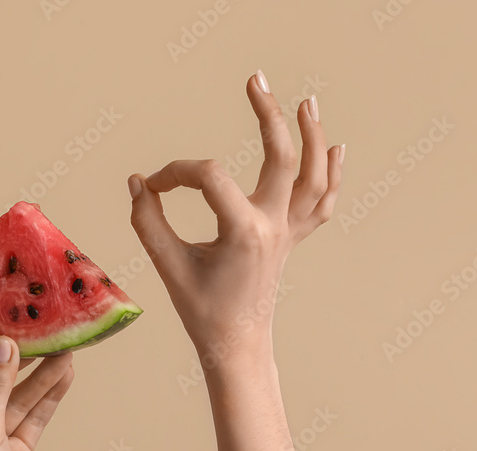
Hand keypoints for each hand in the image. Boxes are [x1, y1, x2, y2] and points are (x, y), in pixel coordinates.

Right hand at [127, 69, 343, 364]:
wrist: (238, 345)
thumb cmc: (202, 310)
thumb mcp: (168, 266)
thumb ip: (148, 221)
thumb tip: (138, 183)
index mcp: (243, 232)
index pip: (209, 176)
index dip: (175, 173)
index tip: (152, 188)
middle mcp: (273, 227)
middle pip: (282, 157)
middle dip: (270, 114)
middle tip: (256, 79)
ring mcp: (288, 233)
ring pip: (314, 178)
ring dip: (315, 138)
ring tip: (307, 102)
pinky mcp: (292, 240)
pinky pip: (321, 204)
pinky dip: (332, 176)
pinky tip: (337, 147)